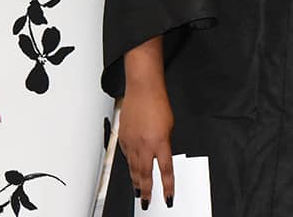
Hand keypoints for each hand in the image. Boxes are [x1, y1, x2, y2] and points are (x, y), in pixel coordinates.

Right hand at [118, 81, 174, 208]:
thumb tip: (161, 155)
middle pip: (145, 174)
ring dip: (136, 182)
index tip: (168, 197)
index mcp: (160, 142)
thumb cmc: (158, 103)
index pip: (165, 170)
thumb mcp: (169, 126)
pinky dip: (129, 165)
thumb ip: (165, 143)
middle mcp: (145, 144)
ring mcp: (132, 142)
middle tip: (146, 201)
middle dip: (146, 190)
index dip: (167, 186)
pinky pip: (126, 156)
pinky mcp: (123, 138)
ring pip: (133, 168)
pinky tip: (131, 171)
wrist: (143, 90)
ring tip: (138, 192)